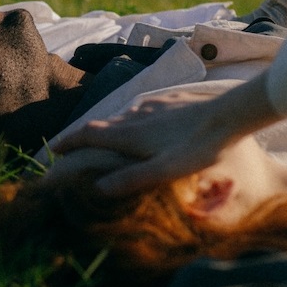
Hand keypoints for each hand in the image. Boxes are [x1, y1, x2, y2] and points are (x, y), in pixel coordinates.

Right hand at [52, 74, 281, 197]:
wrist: (232, 114)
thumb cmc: (199, 147)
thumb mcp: (165, 170)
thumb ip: (131, 179)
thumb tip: (97, 187)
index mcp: (130, 134)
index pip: (89, 134)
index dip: (70, 141)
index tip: (55, 148)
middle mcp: (136, 115)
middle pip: (102, 124)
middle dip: (85, 136)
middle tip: (76, 146)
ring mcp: (155, 105)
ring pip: (124, 116)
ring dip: (110, 127)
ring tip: (109, 138)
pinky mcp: (172, 99)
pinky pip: (144, 109)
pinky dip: (134, 119)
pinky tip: (146, 124)